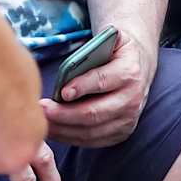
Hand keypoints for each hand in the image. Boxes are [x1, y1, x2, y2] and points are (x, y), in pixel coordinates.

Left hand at [43, 27, 155, 147]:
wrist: (139, 68)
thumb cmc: (117, 52)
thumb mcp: (113, 38)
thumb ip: (99, 41)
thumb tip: (76, 59)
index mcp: (129, 72)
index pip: (102, 82)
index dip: (82, 87)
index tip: (62, 92)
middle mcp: (132, 99)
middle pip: (94, 113)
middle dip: (64, 114)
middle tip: (42, 109)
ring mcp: (128, 119)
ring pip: (91, 131)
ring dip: (63, 129)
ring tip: (43, 121)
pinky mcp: (122, 133)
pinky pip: (93, 141)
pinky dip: (71, 138)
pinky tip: (55, 130)